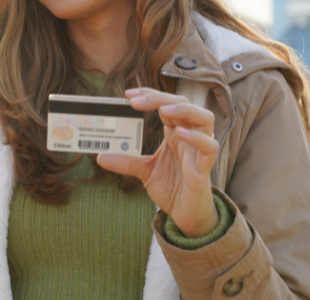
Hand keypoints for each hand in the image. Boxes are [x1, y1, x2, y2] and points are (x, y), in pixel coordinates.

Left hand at [96, 88, 219, 236]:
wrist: (185, 215)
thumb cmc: (172, 188)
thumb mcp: (144, 171)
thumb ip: (125, 161)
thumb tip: (100, 156)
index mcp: (175, 132)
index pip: (166, 103)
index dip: (150, 95)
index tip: (128, 95)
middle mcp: (189, 136)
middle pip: (183, 104)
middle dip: (159, 98)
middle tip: (135, 101)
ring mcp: (198, 149)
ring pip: (205, 118)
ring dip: (185, 110)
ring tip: (163, 110)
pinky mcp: (205, 167)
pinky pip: (209, 146)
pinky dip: (197, 138)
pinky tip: (179, 134)